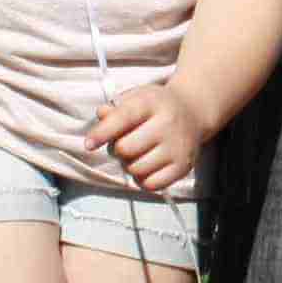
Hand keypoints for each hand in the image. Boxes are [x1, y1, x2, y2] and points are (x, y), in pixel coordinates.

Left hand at [85, 83, 212, 192]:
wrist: (193, 111)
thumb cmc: (156, 106)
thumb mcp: (136, 97)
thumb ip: (116, 108)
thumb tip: (102, 115)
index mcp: (152, 102)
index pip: (123, 118)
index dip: (102, 132)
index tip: (88, 144)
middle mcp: (168, 123)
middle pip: (126, 148)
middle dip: (118, 149)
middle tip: (125, 143)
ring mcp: (178, 146)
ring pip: (136, 169)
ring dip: (130, 165)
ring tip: (138, 154)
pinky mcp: (184, 166)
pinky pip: (151, 185)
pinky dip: (143, 179)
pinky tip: (148, 166)